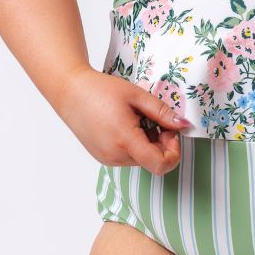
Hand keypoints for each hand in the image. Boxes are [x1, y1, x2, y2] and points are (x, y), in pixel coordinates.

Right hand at [54, 65, 192, 174]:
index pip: (160, 165)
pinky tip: (127, 124)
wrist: (70, 92)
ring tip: (138, 118)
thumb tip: (184, 125)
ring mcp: (107, 159)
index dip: (174, 152)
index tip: (171, 132)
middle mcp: (115, 156)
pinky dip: (135, 144)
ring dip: (148, 143)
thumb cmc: (101, 90)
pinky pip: (128, 157)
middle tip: (156, 119)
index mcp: (125, 140)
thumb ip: (162, 112)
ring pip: (141, 159)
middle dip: (162, 142)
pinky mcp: (102, 157)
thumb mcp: (137, 95)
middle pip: (152, 160)